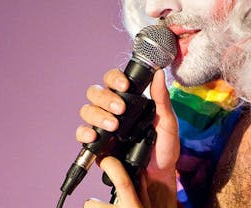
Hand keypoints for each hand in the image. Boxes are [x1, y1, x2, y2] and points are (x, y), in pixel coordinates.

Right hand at [76, 69, 178, 206]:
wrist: (158, 177)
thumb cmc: (164, 149)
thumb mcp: (167, 123)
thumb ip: (162, 99)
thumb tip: (159, 74)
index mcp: (128, 100)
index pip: (113, 81)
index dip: (115, 78)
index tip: (125, 85)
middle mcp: (112, 110)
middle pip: (96, 93)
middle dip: (106, 98)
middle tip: (120, 109)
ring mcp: (102, 127)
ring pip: (87, 111)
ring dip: (98, 115)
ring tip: (114, 126)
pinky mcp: (96, 144)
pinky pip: (82, 134)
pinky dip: (84, 133)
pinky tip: (93, 137)